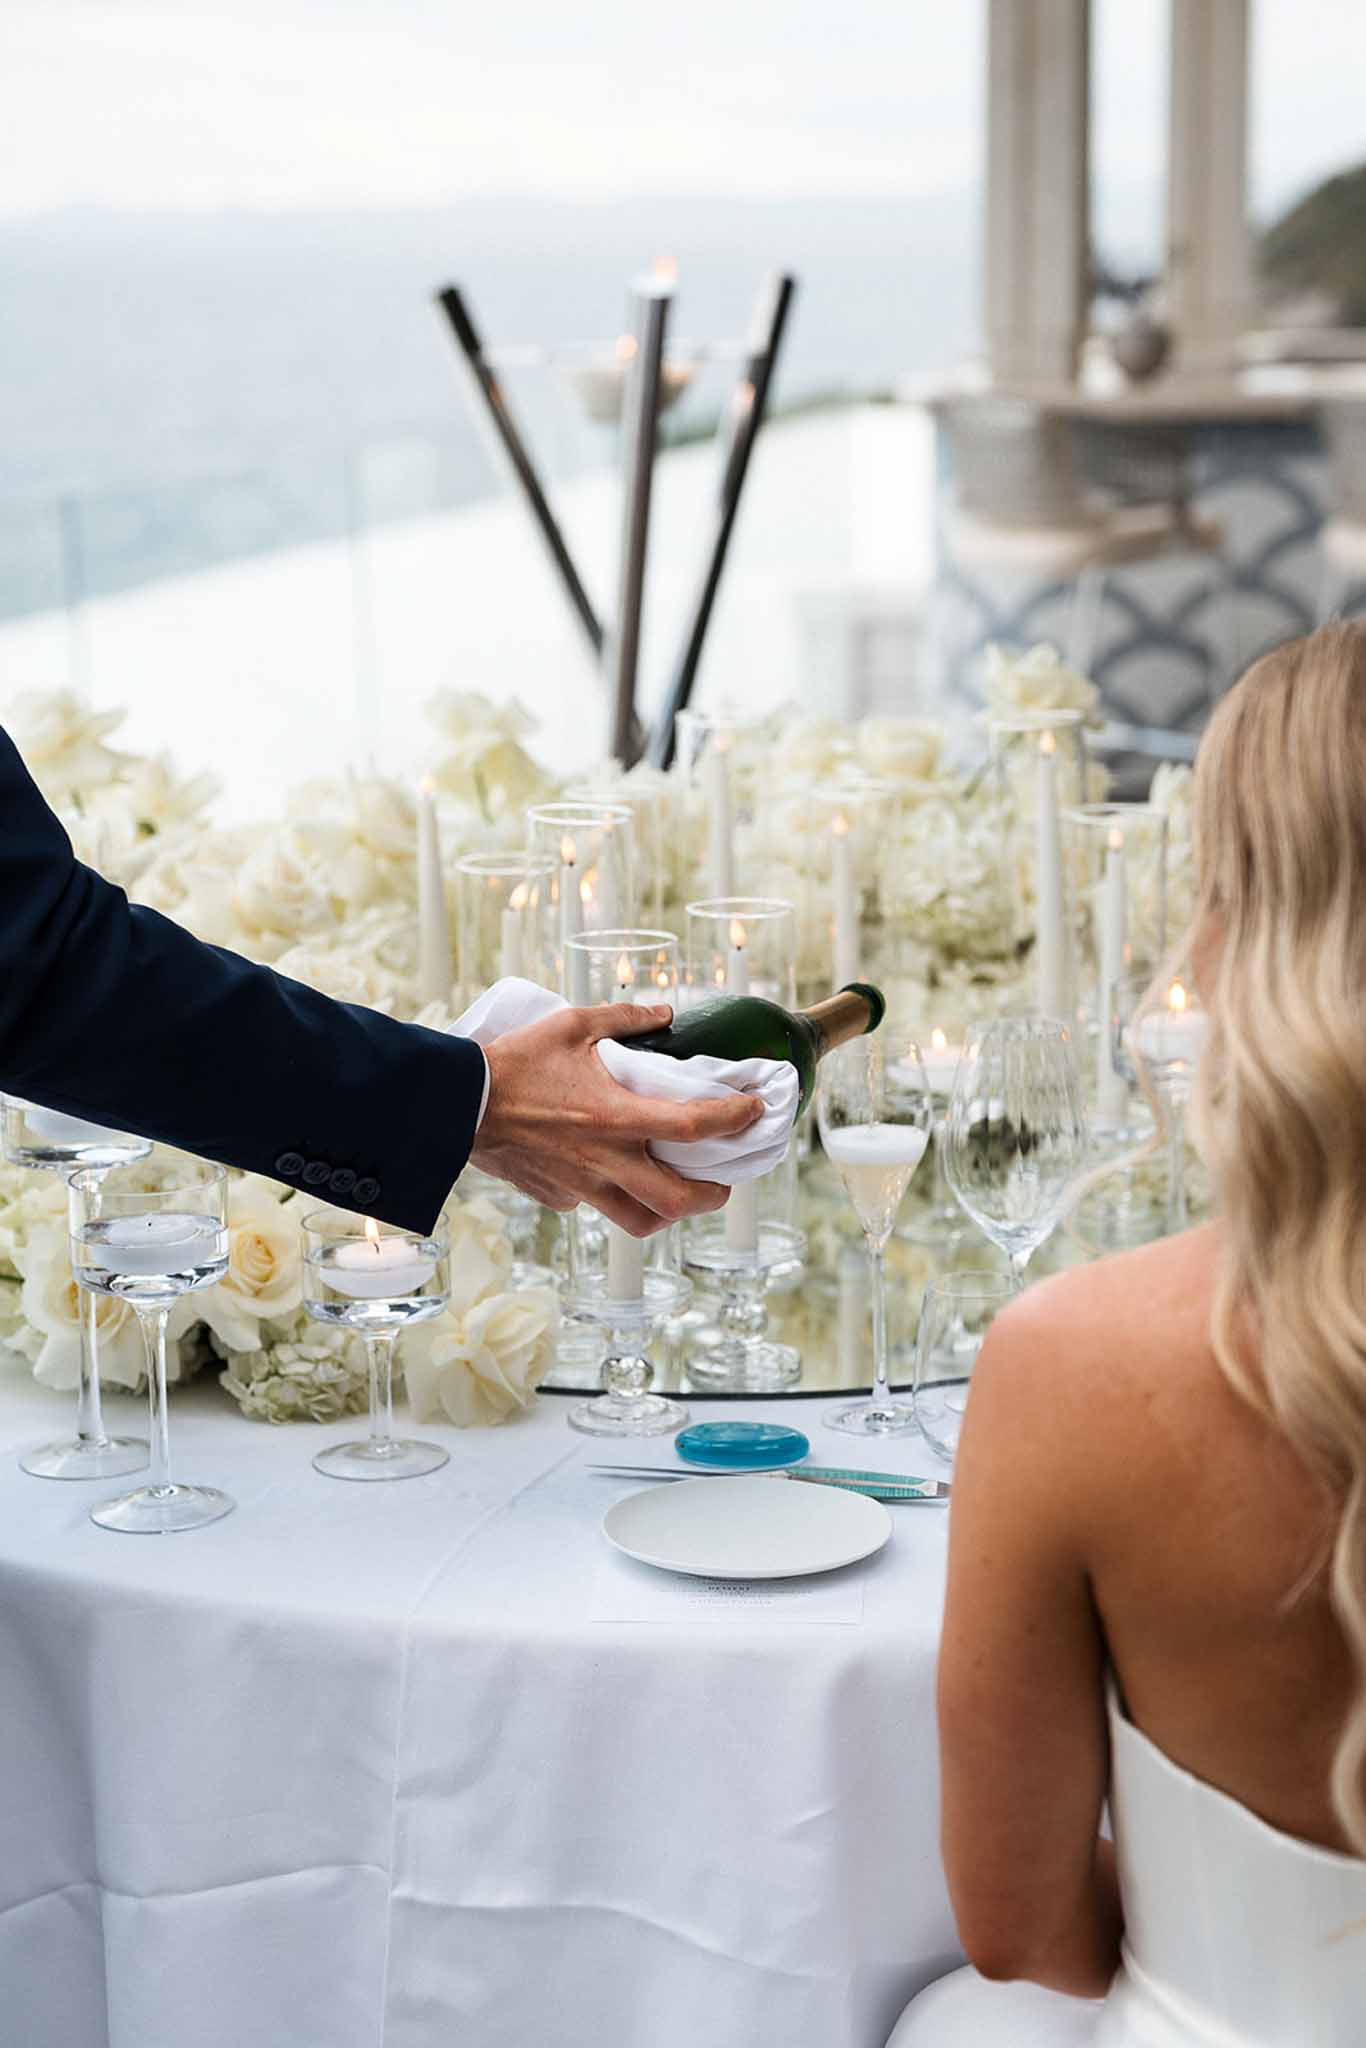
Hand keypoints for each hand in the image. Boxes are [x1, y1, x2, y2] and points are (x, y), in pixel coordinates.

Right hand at [472, 1002, 762, 1235]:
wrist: (457, 1105)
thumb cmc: (514, 1062)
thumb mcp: (572, 1025)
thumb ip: (625, 1018)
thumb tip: (664, 1013)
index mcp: (616, 1117)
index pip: (693, 1126)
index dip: (734, 1120)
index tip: (755, 1112)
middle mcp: (605, 1160)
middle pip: (679, 1201)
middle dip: (714, 1196)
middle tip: (723, 1179)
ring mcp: (581, 1186)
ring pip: (641, 1221)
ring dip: (669, 1212)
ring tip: (679, 1192)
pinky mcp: (558, 1196)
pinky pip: (597, 1206)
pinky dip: (614, 1197)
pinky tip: (612, 1175)